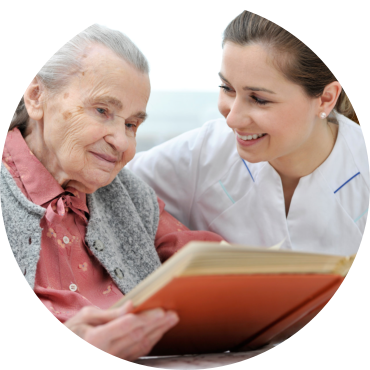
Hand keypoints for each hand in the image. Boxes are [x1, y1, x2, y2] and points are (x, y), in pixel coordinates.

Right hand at [64, 301, 178, 360]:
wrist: (72, 349)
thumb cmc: (73, 333)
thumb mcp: (84, 318)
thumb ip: (109, 314)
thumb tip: (130, 306)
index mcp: (96, 339)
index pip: (125, 326)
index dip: (143, 319)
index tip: (160, 311)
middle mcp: (106, 352)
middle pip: (137, 336)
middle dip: (157, 324)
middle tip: (173, 314)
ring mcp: (114, 359)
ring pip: (140, 346)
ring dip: (158, 332)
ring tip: (171, 320)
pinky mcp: (118, 361)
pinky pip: (137, 352)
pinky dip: (150, 341)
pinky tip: (159, 332)